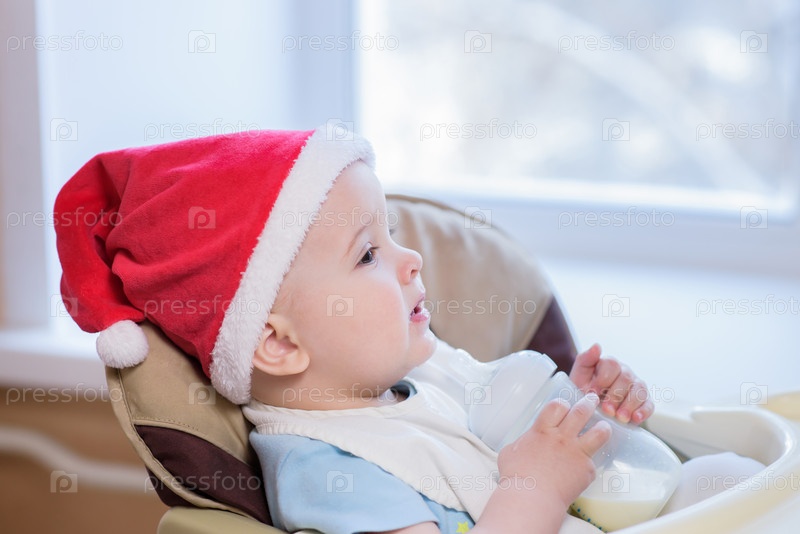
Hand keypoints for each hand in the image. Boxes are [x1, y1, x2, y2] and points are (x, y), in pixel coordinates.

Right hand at [497, 394, 610, 509]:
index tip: (565, 406)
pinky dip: (589, 464)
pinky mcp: (586, 470)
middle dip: (589, 403)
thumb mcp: (510, 452)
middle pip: (581, 412)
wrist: (531, 497)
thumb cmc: (516, 476)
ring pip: (599, 433)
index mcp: (542, 431)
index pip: (557, 406)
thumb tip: (524, 444)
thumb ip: (522, 443)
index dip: (563, 404)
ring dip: (603, 427)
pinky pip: (592, 463)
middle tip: (592, 400)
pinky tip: (585, 468)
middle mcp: (562, 438)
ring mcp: (576, 453)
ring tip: (604, 426)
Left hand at [569, 343, 653, 423]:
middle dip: (615, 395)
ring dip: (629, 404)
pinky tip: (635, 418)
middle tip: (606, 409)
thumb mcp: (579, 375)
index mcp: (610, 364)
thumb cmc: (583, 390)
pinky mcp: (644, 402)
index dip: (602, 379)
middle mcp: (625, 373)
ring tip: (619, 417)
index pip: (612, 365)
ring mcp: (636, 386)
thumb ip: (585, 359)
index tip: (592, 393)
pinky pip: (649, 404)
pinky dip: (643, 411)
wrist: (589, 410)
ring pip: (639, 390)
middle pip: (626, 378)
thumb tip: (597, 346)